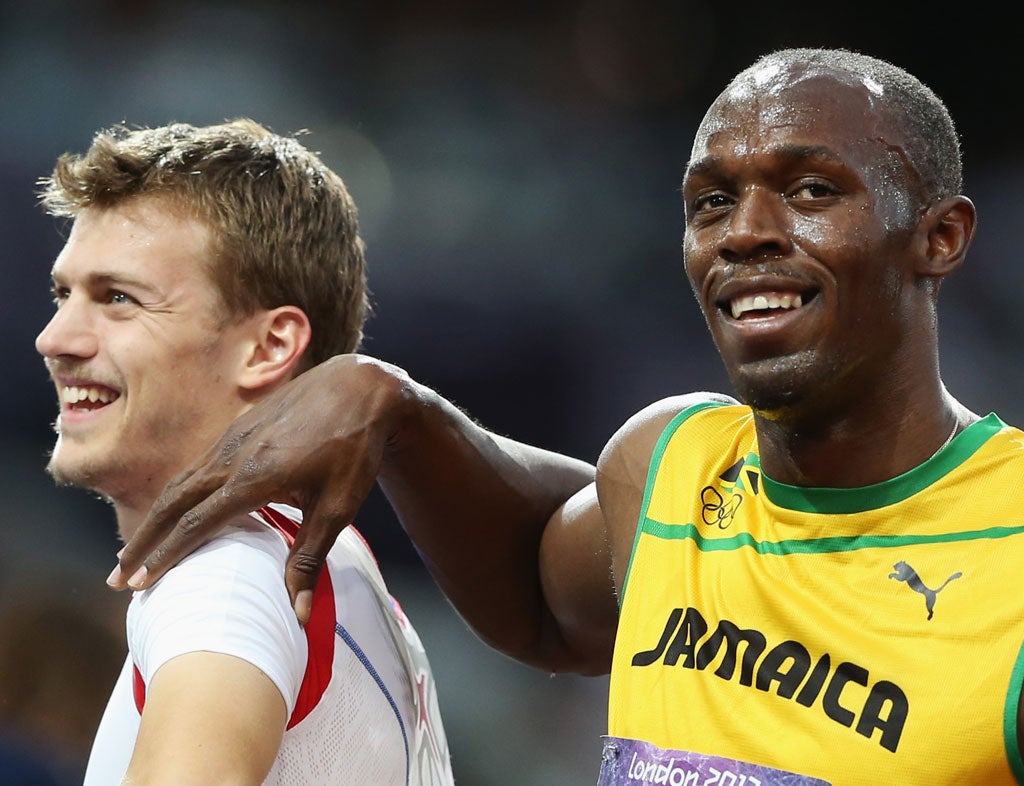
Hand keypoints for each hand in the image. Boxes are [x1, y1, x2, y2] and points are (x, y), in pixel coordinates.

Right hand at [108, 354, 410, 624]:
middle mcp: (233, 456)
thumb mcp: (339, 508)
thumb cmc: (355, 450)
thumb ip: (310, 559)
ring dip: (154, 518)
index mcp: (255, 477)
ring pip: (180, 482)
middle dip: (142, 542)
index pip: (197, 524)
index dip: (166, 557)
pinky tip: (174, 512)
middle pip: (173, 502)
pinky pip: (197, 466)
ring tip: (135, 552)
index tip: (140, 585)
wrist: (359, 387)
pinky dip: (176, 494)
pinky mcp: (238, 428)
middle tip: (117, 579)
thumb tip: (297, 615)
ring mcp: (233, 438)